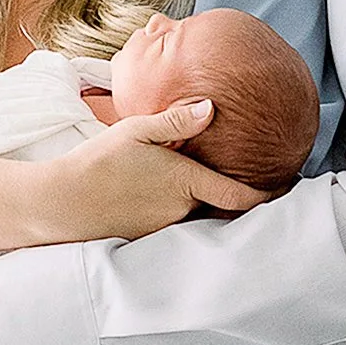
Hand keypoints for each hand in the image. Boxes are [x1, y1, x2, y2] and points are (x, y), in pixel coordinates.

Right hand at [36, 99, 267, 238]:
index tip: (283, 190)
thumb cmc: (98, 161)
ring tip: (188, 184)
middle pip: (217, 205)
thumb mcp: (137, 130)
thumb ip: (177, 121)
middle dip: (228, 196)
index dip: (267, 195)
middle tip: (244, 180)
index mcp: (185, 181)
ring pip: (192, 213)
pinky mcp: (145, 237)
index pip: (239, 196)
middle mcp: (180, 209)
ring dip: (196, 202)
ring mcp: (163, 227)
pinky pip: (170, 222)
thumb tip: (212, 108)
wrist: (62, 202)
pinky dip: (172, 211)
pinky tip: (154, 197)